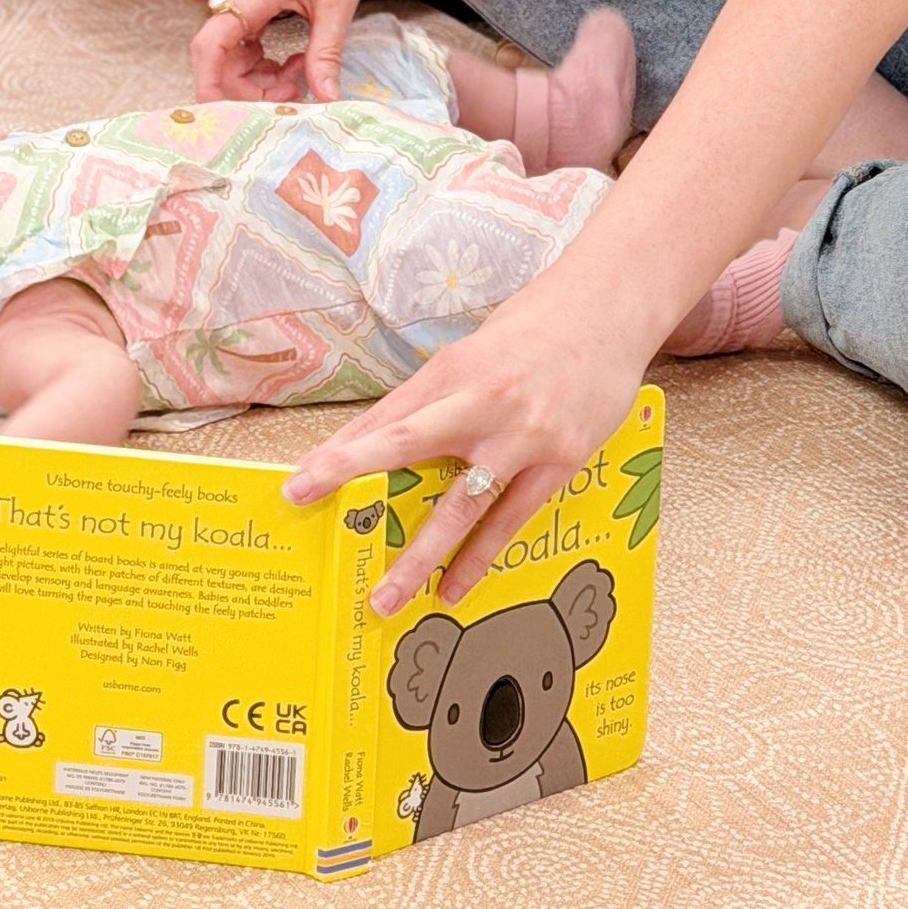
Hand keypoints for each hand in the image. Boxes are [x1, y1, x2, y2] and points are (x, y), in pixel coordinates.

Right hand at [186, 0, 383, 106]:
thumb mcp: (339, 2)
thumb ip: (326, 53)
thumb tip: (326, 100)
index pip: (210, 47)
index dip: (210, 87)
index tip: (227, 120)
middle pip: (218, 57)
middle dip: (250, 88)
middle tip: (297, 93)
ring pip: (230, 50)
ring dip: (258, 74)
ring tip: (302, 73)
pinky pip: (241, 36)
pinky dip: (262, 56)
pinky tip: (296, 58)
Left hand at [281, 269, 656, 612]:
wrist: (608, 309)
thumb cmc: (536, 328)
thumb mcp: (474, 353)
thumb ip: (435, 399)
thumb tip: (386, 441)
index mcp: (453, 370)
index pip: (385, 418)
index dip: (339, 452)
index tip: (298, 481)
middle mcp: (481, 401)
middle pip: (405, 445)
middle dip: (351, 476)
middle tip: (306, 503)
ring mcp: (522, 435)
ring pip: (460, 506)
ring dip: (419, 556)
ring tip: (388, 600)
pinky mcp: (559, 460)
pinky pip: (510, 520)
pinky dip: (479, 558)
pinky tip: (454, 587)